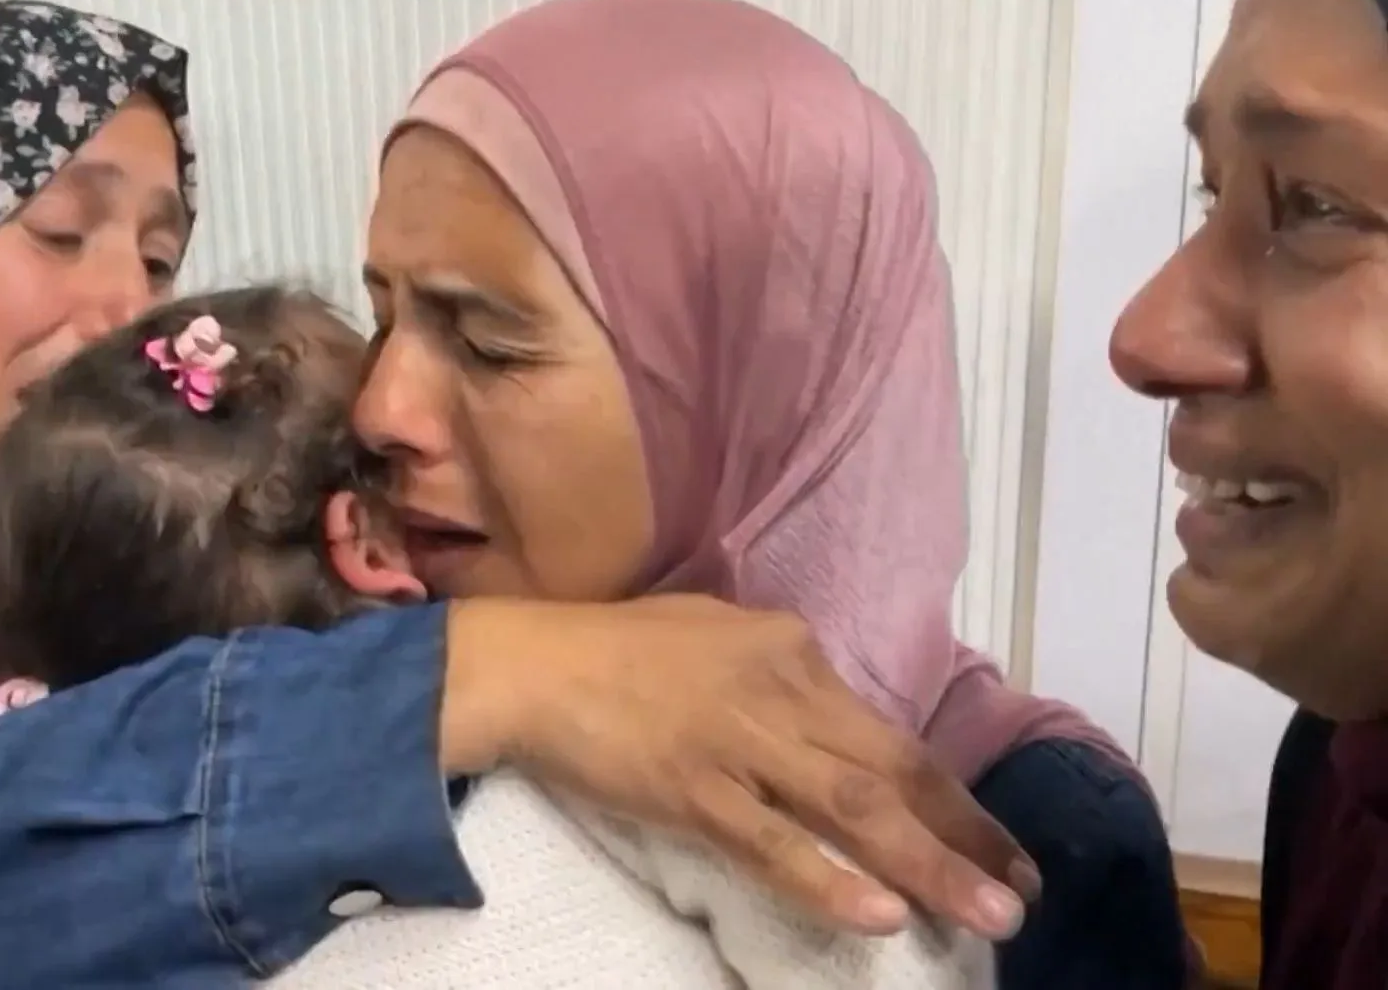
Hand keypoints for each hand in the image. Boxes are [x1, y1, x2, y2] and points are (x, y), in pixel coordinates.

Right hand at [442, 593, 1039, 939]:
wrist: (530, 664)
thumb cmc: (613, 649)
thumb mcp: (715, 635)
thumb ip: (775, 674)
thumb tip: (825, 723)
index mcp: (790, 649)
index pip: (887, 733)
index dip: (949, 794)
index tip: (992, 841)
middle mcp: (780, 689)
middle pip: (893, 771)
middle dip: (965, 834)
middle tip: (1020, 891)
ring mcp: (737, 740)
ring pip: (854, 809)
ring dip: (930, 865)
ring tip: (987, 915)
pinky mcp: (690, 787)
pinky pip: (772, 843)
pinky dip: (829, 879)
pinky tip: (880, 915)